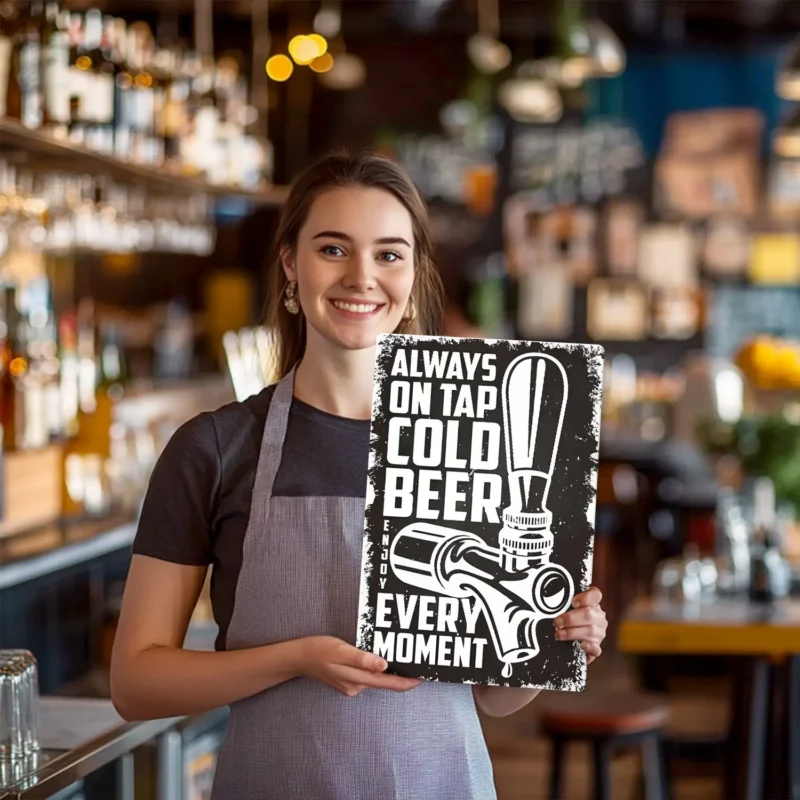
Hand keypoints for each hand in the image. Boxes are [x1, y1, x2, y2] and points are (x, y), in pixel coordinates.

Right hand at [297, 636, 422, 697]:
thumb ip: (363, 659)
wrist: (298, 658)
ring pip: (377, 679)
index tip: (424, 677)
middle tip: (420, 664)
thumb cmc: (319, 650)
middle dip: (403, 675)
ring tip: (406, 659)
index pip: (389, 683)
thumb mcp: (341, 650)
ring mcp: (351, 685)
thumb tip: (385, 666)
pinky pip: (367, 676)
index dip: (408, 682)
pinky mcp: (347, 681)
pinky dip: (377, 670)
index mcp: (357, 679)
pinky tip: (382, 660)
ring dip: (391, 672)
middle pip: (386, 682)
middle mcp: (356, 686)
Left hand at [553, 586, 607, 664]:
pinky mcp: (596, 647)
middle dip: (570, 619)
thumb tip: (548, 599)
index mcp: (593, 603)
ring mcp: (599, 632)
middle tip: (557, 622)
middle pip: (589, 614)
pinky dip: (590, 647)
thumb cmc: (567, 618)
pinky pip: (597, 648)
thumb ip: (563, 602)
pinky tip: (582, 645)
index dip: (585, 598)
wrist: (571, 639)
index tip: (573, 602)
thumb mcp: (565, 607)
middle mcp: (598, 617)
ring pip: (591, 631)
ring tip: (559, 634)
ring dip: (572, 633)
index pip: (595, 595)